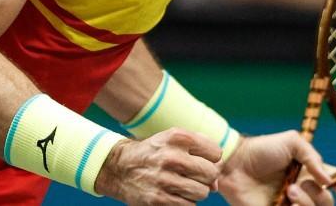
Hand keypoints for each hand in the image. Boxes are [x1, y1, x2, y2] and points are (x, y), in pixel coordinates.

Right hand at [95, 129, 221, 204]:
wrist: (120, 168)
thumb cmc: (155, 153)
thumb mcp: (175, 141)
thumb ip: (201, 154)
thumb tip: (216, 185)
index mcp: (178, 137)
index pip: (216, 153)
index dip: (211, 159)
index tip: (199, 160)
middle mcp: (171, 156)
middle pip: (211, 173)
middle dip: (206, 177)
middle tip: (193, 176)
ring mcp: (164, 179)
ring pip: (202, 193)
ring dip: (196, 192)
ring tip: (182, 185)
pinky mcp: (158, 199)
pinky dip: (186, 203)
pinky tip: (174, 194)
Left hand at [217, 131, 335, 205]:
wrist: (235, 163)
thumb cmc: (262, 149)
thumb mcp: (292, 142)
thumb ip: (313, 157)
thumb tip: (329, 180)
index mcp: (311, 173)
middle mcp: (304, 191)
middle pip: (327, 203)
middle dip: (318, 196)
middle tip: (297, 186)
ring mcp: (290, 205)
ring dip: (306, 204)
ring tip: (288, 192)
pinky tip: (286, 204)